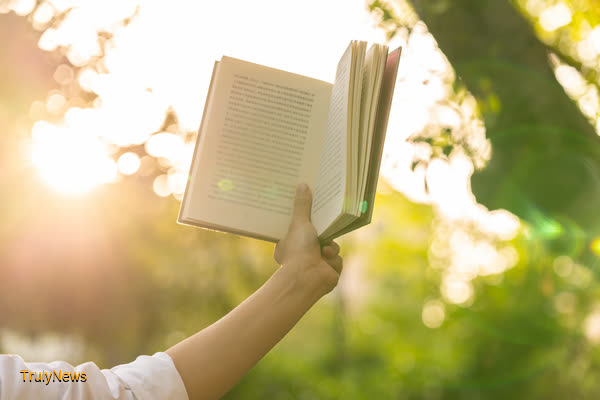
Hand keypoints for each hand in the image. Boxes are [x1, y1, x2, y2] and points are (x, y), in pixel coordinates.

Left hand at [274, 183, 342, 298]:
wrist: (307, 278)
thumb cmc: (298, 250)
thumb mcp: (299, 222)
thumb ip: (302, 205)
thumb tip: (302, 185)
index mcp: (289, 245)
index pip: (300, 229)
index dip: (308, 220)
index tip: (314, 209)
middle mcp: (302, 256)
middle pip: (319, 237)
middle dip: (325, 233)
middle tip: (328, 223)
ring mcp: (316, 265)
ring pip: (332, 247)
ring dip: (330, 248)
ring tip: (322, 250)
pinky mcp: (329, 272)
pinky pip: (337, 260)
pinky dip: (333, 259)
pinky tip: (326, 261)